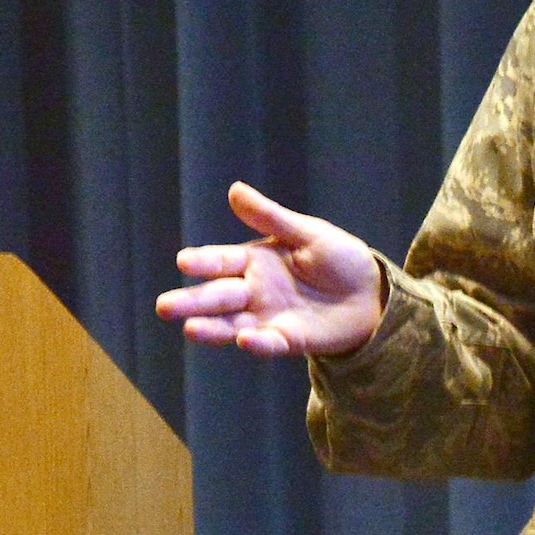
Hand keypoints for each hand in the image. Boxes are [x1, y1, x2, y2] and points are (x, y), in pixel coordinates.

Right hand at [155, 182, 383, 356]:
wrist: (371, 294)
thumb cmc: (338, 259)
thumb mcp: (307, 233)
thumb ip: (271, 217)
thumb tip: (234, 190)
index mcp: (255, 261)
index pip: (222, 261)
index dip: (204, 261)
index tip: (184, 261)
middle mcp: (254, 291)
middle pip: (218, 296)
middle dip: (191, 301)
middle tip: (164, 306)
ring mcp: (268, 317)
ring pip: (232, 325)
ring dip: (211, 329)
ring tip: (190, 328)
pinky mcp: (288, 340)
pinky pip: (269, 343)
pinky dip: (257, 343)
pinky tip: (246, 340)